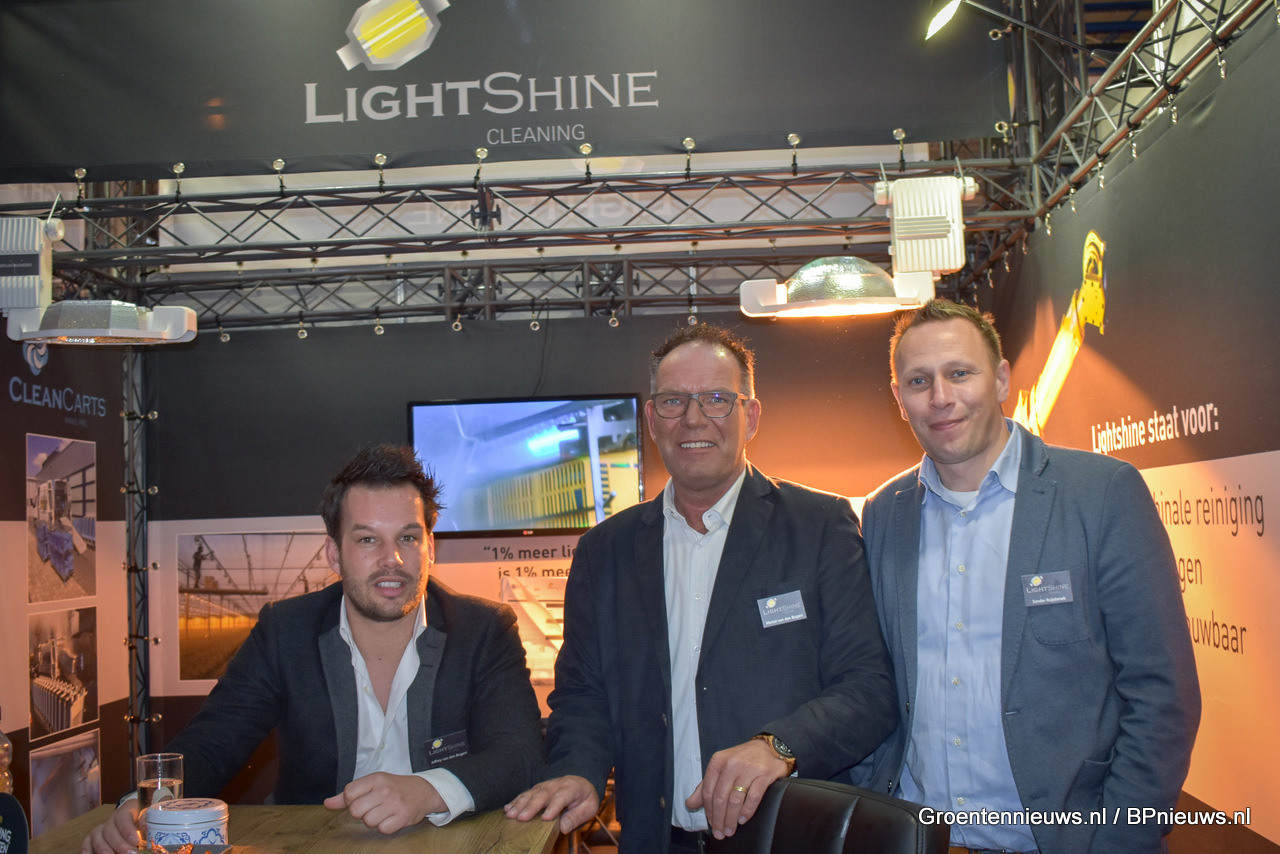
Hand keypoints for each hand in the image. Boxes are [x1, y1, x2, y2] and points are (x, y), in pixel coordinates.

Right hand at [81, 799, 142, 853]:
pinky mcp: (91, 839)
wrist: (132, 817)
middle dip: (119, 844)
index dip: (128, 829)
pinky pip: (86, 843)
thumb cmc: (141, 819)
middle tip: (130, 853)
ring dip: (104, 848)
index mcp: (125, 811)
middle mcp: (110, 820)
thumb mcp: (147, 816)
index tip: (136, 841)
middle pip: (110, 830)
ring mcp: (100, 829)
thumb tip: (146, 827)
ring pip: (97, 837)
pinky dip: (88, 850)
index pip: (123, 817)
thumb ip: (146, 819)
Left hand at [323, 771, 444, 833]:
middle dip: (361, 812)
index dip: (351, 800)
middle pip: (355, 810)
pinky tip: (390, 818)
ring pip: (368, 822)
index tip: (361, 799)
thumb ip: (348, 794)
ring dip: (373, 821)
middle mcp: (385, 790)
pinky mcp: (402, 817)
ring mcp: (394, 804)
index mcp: (376, 779)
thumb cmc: (394, 787)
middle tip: (372, 807)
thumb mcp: (372, 784)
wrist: (423, 791)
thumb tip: (327, 803)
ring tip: (382, 813)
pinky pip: (382, 829)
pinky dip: (384, 827)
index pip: (349, 793)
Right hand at [504, 775, 599, 834]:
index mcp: (571, 788)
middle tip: (521, 818)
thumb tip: (564, 828)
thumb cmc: (584, 798)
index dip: (554, 807)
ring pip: (531, 793)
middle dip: (531, 806)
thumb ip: (576, 817)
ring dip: (520, 804)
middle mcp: (556, 784)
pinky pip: (525, 794)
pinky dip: (516, 801)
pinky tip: (507, 809)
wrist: (581, 782)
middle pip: (543, 794)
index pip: (562, 797)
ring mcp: (545, 785)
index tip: (546, 818)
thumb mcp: (589, 807)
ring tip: (510, 814)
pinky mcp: (537, 789)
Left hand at [685, 738, 788, 838]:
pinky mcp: (764, 774)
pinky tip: (742, 819)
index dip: (708, 811)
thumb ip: (705, 786)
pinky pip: (753, 798)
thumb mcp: (720, 768)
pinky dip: (747, 812)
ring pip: (735, 800)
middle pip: (720, 798)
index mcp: (718, 761)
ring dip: (731, 819)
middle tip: (720, 833)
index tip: (711, 824)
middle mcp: (731, 764)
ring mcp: (748, 769)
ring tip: (730, 830)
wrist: (766, 748)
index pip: (708, 791)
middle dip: (719, 819)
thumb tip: (689, 803)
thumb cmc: (741, 760)